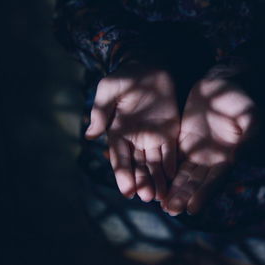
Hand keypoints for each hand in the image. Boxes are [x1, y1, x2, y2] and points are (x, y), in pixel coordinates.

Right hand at [85, 62, 179, 201]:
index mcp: (118, 134)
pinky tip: (173, 177)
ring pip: (154, 164)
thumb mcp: (109, 91)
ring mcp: (152, 138)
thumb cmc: (125, 77)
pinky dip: (171, 164)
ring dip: (157, 179)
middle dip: (142, 182)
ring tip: (161, 195)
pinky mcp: (169, 132)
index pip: (120, 160)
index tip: (127, 192)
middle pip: (138, 166)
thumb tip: (90, 136)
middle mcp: (135, 140)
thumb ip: (100, 112)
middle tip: (147, 197)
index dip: (123, 176)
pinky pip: (170, 152)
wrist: (148, 67)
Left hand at [162, 78, 254, 215]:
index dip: (204, 194)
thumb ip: (249, 137)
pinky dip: (164, 171)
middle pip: (196, 182)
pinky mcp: (182, 141)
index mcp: (228, 157)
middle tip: (170, 210)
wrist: (222, 84)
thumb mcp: (250, 117)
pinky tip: (154, 180)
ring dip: (173, 189)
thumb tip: (239, 158)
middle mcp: (211, 159)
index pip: (215, 180)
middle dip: (183, 196)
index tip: (192, 209)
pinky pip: (172, 158)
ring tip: (161, 203)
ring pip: (182, 174)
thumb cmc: (241, 100)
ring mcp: (196, 151)